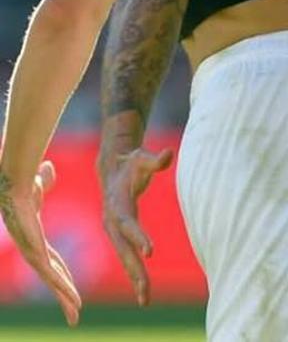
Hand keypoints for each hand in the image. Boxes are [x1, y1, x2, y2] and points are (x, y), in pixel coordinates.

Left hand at [0, 161, 80, 325]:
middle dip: (64, 298)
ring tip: (75, 316)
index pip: (53, 264)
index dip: (63, 278)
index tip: (72, 292)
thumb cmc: (23, 183)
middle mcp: (34, 251)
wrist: (13, 185)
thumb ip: (45, 181)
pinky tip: (72, 298)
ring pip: (52, 282)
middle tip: (74, 316)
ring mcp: (33, 253)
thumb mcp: (39, 185)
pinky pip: (52, 274)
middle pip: (53, 279)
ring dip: (65, 299)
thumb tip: (47, 168)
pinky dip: (63, 287)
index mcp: (36, 240)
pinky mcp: (35, 252)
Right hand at [98, 147, 173, 305]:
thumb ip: (155, 159)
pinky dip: (136, 273)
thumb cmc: (132, 163)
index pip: (129, 225)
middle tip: (145, 290)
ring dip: (135, 278)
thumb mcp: (142, 159)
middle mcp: (113, 223)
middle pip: (124, 250)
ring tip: (145, 299)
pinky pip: (128, 257)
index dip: (138, 237)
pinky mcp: (121, 236)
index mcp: (118, 207)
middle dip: (134, 270)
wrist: (112, 169)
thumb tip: (168, 153)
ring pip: (126, 259)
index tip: (150, 252)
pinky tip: (144, 290)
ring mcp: (115, 232)